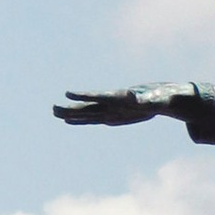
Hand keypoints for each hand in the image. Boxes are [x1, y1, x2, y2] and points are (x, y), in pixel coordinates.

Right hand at [53, 83, 190, 127]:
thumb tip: (134, 98)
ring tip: (54, 112)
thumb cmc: (160, 98)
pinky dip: (80, 121)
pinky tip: (69, 121)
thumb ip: (144, 101)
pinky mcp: (110, 116)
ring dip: (71, 114)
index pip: (98, 96)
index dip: (84, 95)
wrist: (162, 98)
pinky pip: (92, 119)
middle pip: (87, 106)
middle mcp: (110, 103)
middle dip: (71, 108)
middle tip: (53, 108)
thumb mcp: (154, 101)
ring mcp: (109, 110)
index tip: (68, 93)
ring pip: (87, 113)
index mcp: (118, 98)